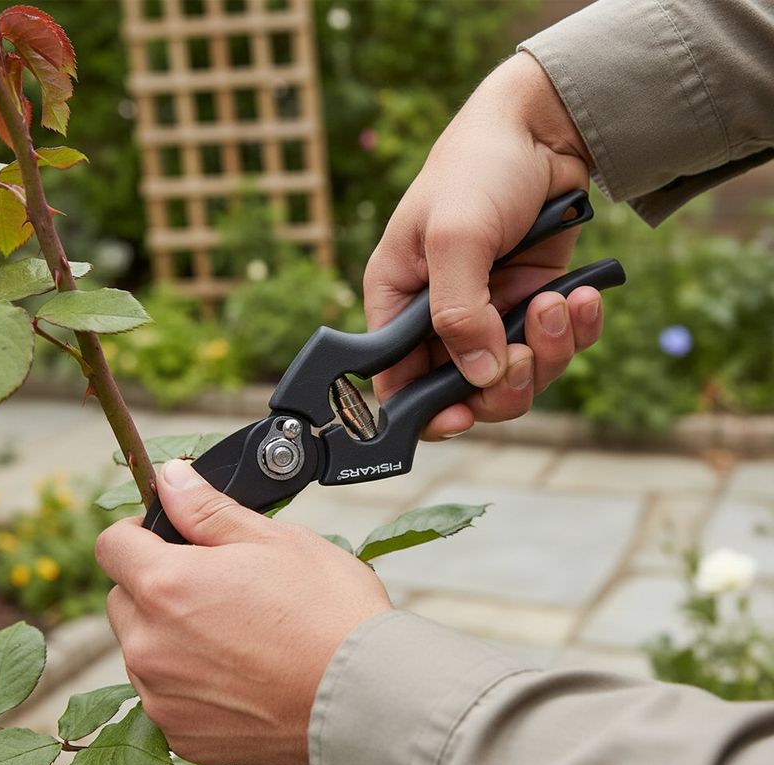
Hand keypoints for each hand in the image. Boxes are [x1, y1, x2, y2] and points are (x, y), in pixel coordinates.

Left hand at [95, 459, 391, 764]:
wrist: (366, 696)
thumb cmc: (328, 612)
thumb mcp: (274, 539)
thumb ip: (208, 509)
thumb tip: (172, 478)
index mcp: (168, 586)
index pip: (112, 545)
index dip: (140, 531)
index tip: (172, 535)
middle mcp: (150, 647)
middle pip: (124, 599)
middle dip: (156, 584)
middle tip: (217, 583)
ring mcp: (163, 697)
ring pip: (143, 649)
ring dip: (171, 634)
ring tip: (238, 630)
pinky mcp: (183, 735)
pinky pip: (165, 695)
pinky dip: (188, 679)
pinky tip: (240, 671)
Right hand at [364, 52, 601, 439]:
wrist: (541, 130)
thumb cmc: (478, 169)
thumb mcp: (455, 235)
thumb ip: (458, 311)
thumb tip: (477, 376)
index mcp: (400, 304)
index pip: (398, 383)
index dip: (424, 412)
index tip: (460, 418)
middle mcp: (442, 319)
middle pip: (465, 393)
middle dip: (503, 384)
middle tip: (525, 353)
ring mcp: (491, 315)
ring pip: (518, 377)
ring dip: (548, 351)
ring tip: (560, 301)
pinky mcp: (532, 305)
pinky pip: (557, 347)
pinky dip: (577, 330)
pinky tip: (583, 294)